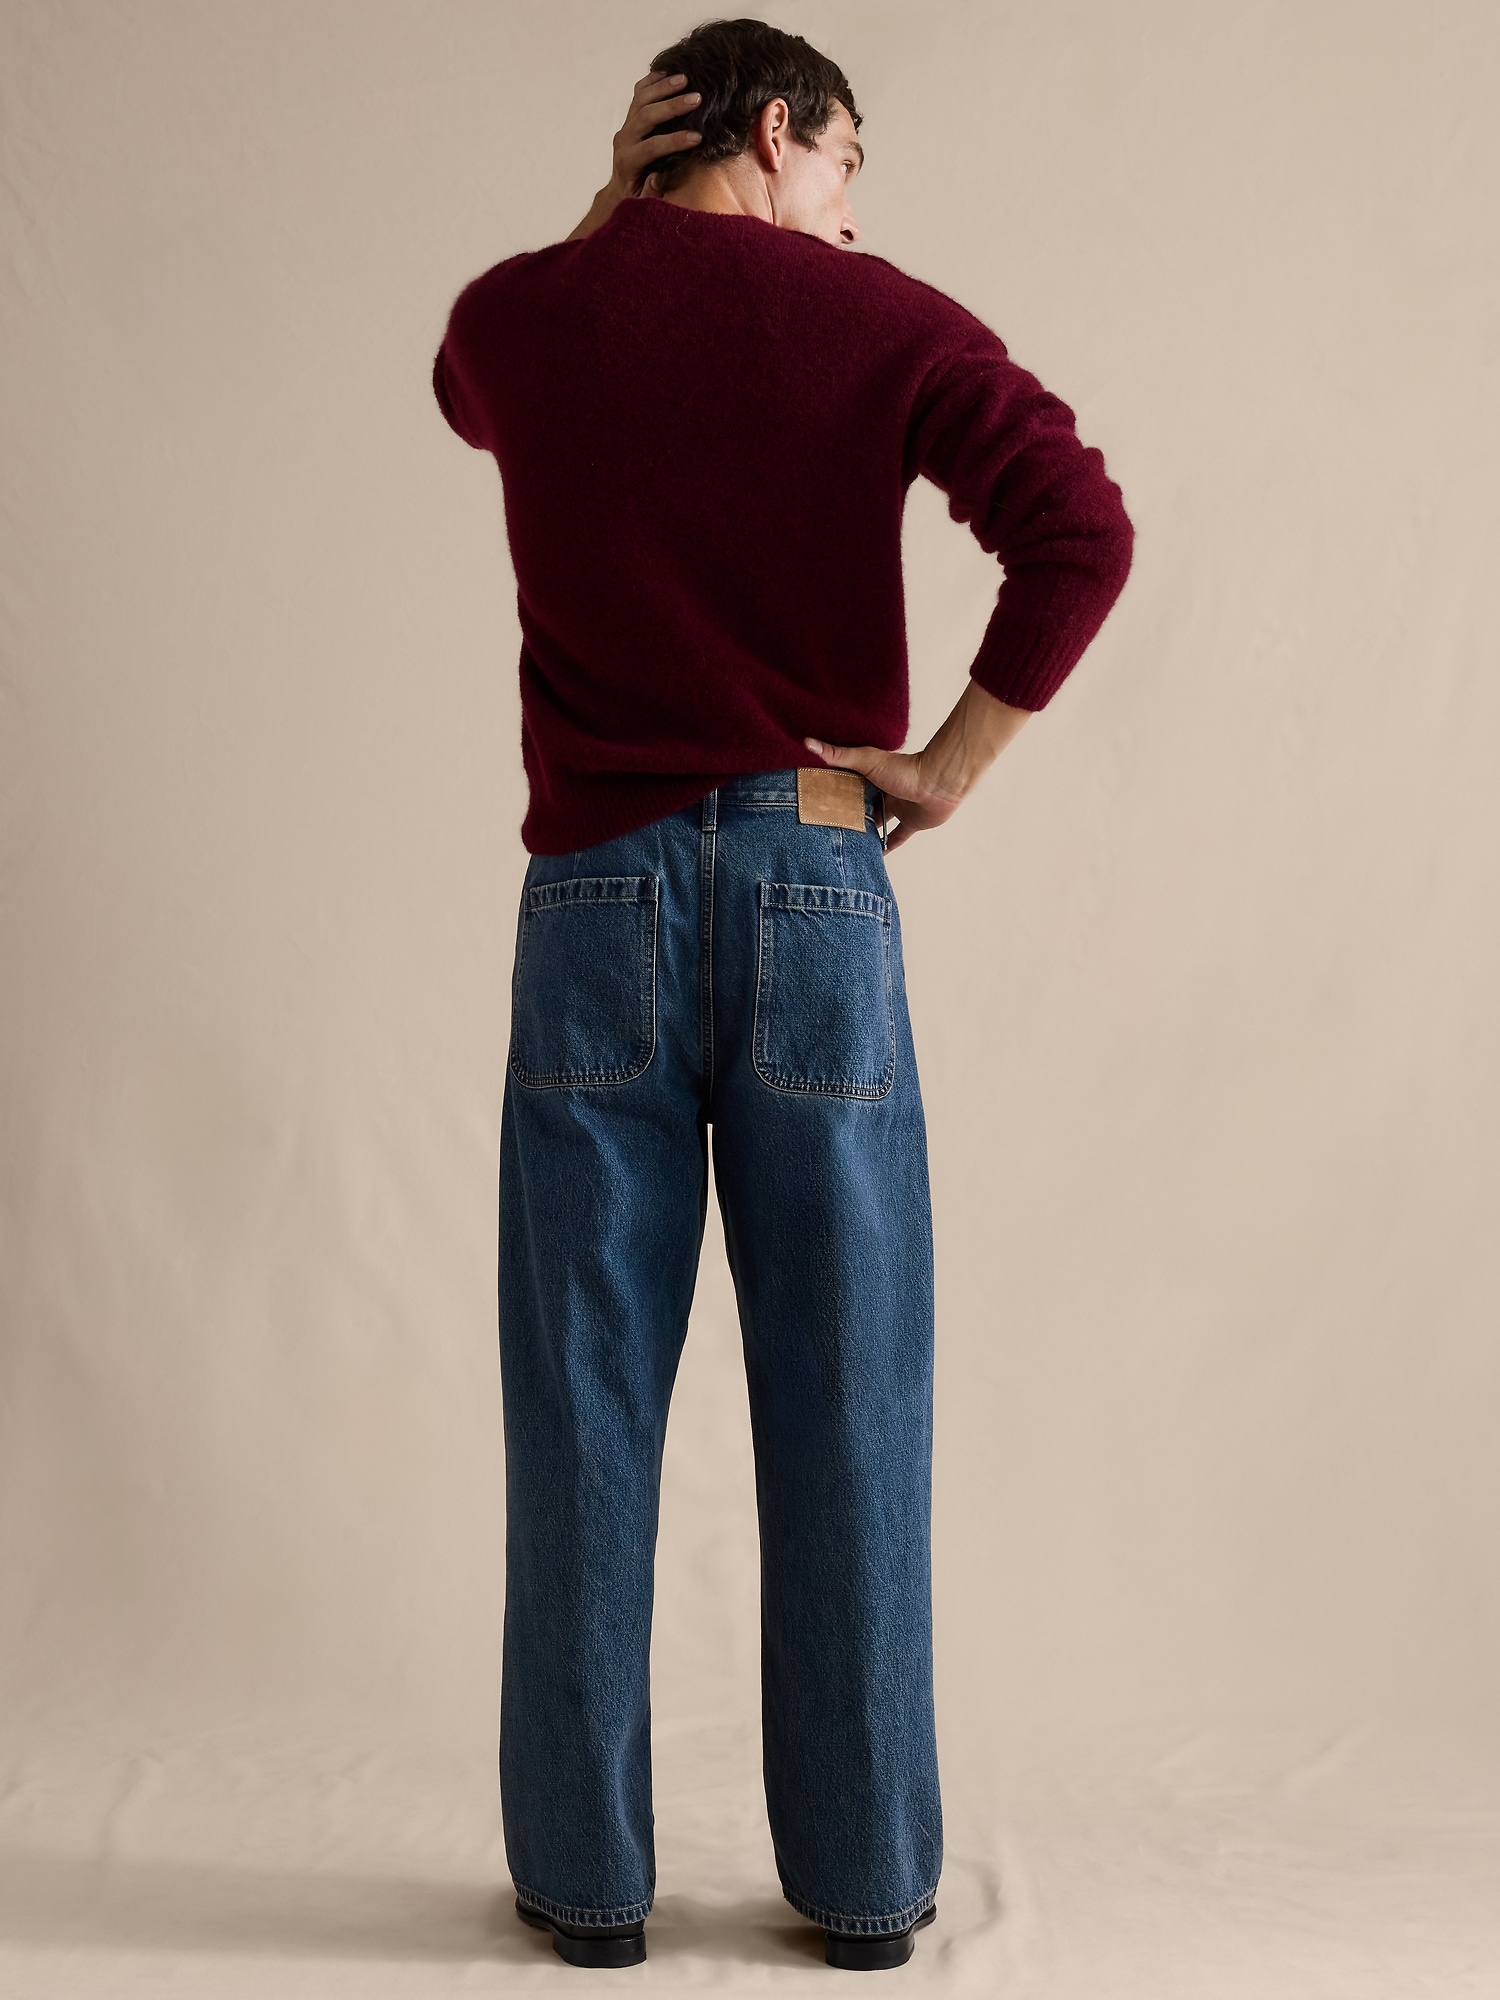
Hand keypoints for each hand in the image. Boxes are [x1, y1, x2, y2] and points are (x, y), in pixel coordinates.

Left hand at [567, 72, 702, 239]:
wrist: (621, 188)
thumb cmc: (637, 197)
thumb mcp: (643, 202)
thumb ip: (649, 193)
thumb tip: (656, 177)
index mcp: (627, 162)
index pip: (651, 147)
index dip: (674, 141)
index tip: (697, 138)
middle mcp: (624, 140)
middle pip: (646, 116)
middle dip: (672, 107)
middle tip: (697, 99)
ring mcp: (626, 126)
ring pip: (641, 99)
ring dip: (664, 87)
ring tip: (686, 79)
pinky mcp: (629, 117)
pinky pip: (638, 94)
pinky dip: (652, 81)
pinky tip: (668, 71)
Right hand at [805, 683, 1031, 851]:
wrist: (938, 783)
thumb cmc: (904, 769)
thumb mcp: (865, 761)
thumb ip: (837, 755)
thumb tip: (807, 742)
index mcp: (871, 777)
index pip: (847, 786)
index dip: (833, 794)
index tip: (815, 804)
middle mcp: (883, 792)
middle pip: (862, 806)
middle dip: (848, 816)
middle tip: (828, 830)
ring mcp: (898, 808)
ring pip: (878, 823)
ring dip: (867, 832)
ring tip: (847, 845)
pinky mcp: (912, 823)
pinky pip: (897, 837)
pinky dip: (888, 846)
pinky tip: (876, 856)